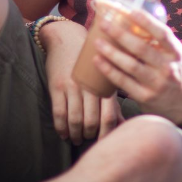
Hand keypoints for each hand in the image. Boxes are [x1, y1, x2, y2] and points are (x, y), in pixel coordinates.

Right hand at [43, 23, 124, 144]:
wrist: (67, 38)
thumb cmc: (91, 60)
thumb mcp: (104, 77)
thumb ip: (113, 101)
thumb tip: (124, 125)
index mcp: (105, 84)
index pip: (109, 116)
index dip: (107, 134)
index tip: (105, 143)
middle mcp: (90, 87)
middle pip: (91, 121)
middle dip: (90, 136)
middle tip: (88, 140)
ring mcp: (72, 87)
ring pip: (75, 120)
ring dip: (75, 134)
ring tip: (77, 139)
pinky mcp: (57, 87)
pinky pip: (59, 113)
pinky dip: (61, 128)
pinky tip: (64, 134)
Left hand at [91, 8, 181, 125]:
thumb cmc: (176, 75)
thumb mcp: (174, 57)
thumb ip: (159, 43)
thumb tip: (133, 22)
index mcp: (175, 53)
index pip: (163, 34)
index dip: (147, 22)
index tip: (131, 11)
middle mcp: (167, 67)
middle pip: (141, 49)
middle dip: (120, 35)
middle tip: (105, 24)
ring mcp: (156, 84)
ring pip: (130, 65)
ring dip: (111, 52)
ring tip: (97, 42)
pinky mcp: (145, 97)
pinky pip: (123, 82)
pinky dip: (109, 70)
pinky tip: (98, 61)